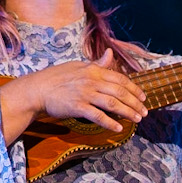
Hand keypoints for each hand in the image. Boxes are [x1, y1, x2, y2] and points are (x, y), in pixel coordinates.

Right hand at [0, 50, 146, 144]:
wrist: (37, 89)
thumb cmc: (56, 77)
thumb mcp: (78, 66)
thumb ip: (96, 63)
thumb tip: (110, 54)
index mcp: (93, 70)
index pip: (119, 78)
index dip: (134, 88)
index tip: (143, 97)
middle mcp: (91, 80)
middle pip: (119, 92)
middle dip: (135, 103)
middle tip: (144, 112)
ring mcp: (85, 94)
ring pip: (112, 104)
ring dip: (127, 112)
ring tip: (137, 119)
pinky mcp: (77, 107)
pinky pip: (97, 116)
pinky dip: (110, 123)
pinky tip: (118, 128)